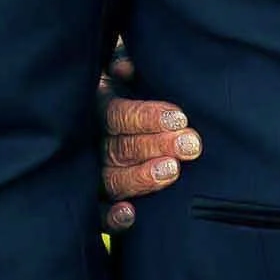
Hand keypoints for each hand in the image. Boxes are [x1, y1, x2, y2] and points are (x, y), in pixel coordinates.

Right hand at [96, 44, 197, 231]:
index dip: (146, 117)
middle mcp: (90, 141)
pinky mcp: (94, 200)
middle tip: (190, 144)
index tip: (179, 117)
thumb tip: (126, 67)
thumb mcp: (122, 68)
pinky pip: (97, 212)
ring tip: (172, 171)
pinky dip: (111, 217)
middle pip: (119, 147)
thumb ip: (125, 62)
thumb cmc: (127, 86)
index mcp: (96, 106)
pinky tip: (131, 214)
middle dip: (156, 146)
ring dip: (140, 178)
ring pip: (110, 179)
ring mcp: (89, 172)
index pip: (117, 114)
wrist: (104, 116)